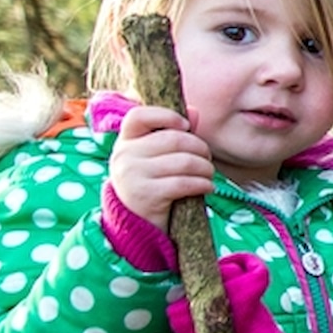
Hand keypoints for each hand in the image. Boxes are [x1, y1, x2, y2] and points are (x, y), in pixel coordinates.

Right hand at [108, 103, 213, 220]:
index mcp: (126, 140)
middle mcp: (124, 155)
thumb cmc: (154, 182)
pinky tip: (207, 187)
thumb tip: (194, 111)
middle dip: (200, 148)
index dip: (166, 116)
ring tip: (208, 174)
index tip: (186, 126)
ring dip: (205, 168)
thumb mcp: (158, 157)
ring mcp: (132, 175)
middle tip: (207, 158)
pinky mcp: (145, 194)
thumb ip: (174, 133)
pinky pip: (184, 183)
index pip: (139, 116)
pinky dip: (203, 184)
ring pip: (183, 161)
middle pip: (173, 139)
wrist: (137, 221)